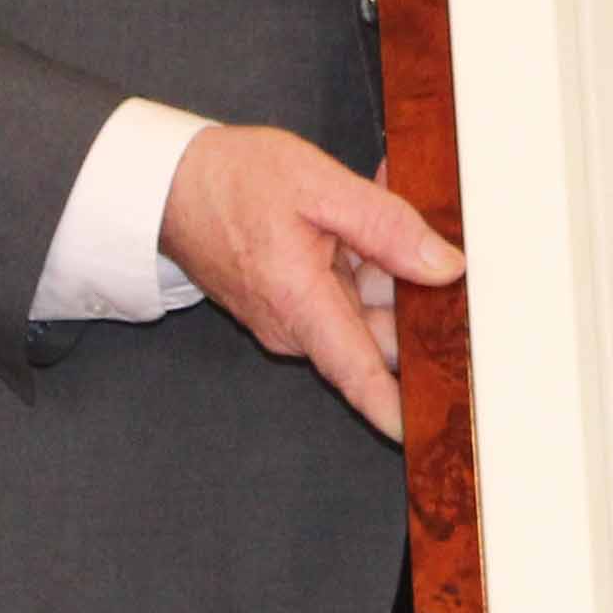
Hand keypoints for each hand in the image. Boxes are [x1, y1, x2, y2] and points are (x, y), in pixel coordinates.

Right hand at [161, 124, 458, 439]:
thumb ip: (384, 226)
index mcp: (300, 304)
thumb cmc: (230, 182)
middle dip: (413, 294)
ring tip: (393, 203)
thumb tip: (443, 266)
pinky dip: (362, 259)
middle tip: (442, 244)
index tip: (433, 430)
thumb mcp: (317, 186)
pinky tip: (367, 216)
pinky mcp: (289, 304)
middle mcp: (294, 326)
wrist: (169, 184)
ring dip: (388, 265)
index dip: (399, 408)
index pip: (358, 375)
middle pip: (378, 333)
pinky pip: (342, 293)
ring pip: (364, 308)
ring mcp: (291, 318)